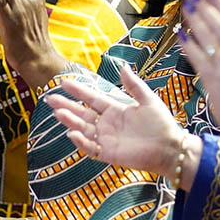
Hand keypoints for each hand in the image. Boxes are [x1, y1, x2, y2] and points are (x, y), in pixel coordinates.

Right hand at [47, 65, 193, 179]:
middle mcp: (107, 124)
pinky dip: (81, 142)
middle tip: (50, 98)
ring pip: (83, 129)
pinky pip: (91, 148)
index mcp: (115, 110)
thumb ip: (134, 85)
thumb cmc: (161, 124)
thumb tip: (122, 66)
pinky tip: (72, 133)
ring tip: (58, 113)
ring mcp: (106, 139)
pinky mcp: (109, 153)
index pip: (92, 98)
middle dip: (66, 106)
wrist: (170, 148)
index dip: (78, 91)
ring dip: (70, 121)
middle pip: (82, 113)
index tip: (64, 82)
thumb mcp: (148, 100)